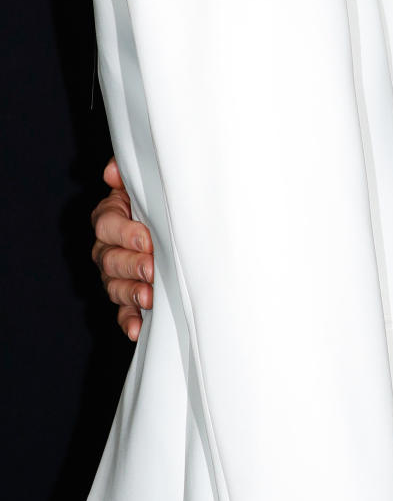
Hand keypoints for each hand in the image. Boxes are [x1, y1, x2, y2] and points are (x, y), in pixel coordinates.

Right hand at [91, 157, 153, 340]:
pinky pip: (122, 313)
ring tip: (149, 297)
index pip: (106, 224)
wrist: (178, 225)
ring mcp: (115, 275)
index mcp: (110, 216)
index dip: (125, 232)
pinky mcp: (128, 299)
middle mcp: (108, 247)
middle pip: (109, 258)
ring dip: (131, 293)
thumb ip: (128, 173)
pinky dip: (129, 321)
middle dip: (131, 264)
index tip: (147, 239)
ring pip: (114, 286)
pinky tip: (138, 328)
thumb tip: (112, 172)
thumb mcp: (147, 182)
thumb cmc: (160, 200)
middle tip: (153, 267)